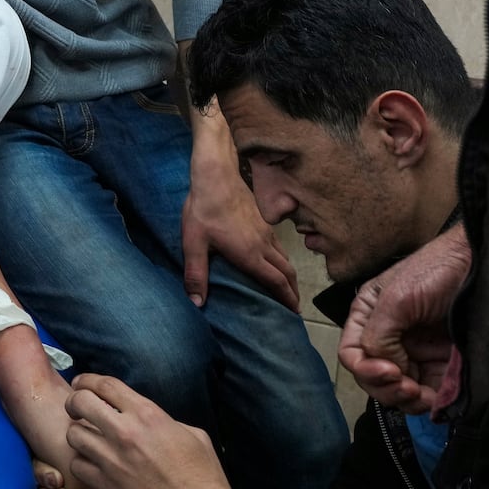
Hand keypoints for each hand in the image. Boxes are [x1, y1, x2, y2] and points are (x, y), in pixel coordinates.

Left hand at [62, 374, 234, 488]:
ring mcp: (112, 460)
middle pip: (80, 401)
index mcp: (148, 415)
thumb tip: (145, 418)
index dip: (88, 380)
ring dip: (78, 434)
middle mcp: (125, 433)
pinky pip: (77, 465)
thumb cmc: (203, 479)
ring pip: (73, 434)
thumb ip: (163, 420)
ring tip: (88, 440)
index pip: (106, 384)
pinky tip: (92, 466)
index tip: (81, 383)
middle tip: (77, 409)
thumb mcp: (192, 435)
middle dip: (74, 401)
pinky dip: (82, 463)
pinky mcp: (105, 486)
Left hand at [180, 162, 297, 310]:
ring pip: (285, 258)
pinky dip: (283, 260)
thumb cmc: (203, 209)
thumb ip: (196, 274)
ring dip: (289, 276)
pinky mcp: (263, 221)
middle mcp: (263, 245)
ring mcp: (266, 232)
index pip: (276, 281)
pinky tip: (274, 262)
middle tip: (295, 307)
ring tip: (288, 289)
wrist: (216, 175)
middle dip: (293, 291)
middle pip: (287, 272)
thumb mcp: (193, 243)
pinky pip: (279, 247)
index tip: (294, 312)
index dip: (287, 298)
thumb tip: (196, 303)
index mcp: (250, 254)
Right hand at [338, 224, 469, 413]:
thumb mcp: (398, 298)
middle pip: (372, 377)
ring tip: (422, 396)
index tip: (391, 371)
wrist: (484, 266)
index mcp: (369, 316)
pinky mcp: (440, 364)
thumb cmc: (439, 270)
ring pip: (397, 390)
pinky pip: (427, 393)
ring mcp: (414, 352)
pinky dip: (428, 403)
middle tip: (408, 387)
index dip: (366, 369)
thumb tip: (383, 366)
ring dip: (407, 400)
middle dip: (387, 388)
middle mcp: (387, 336)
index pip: (352, 354)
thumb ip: (378, 334)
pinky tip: (436, 400)